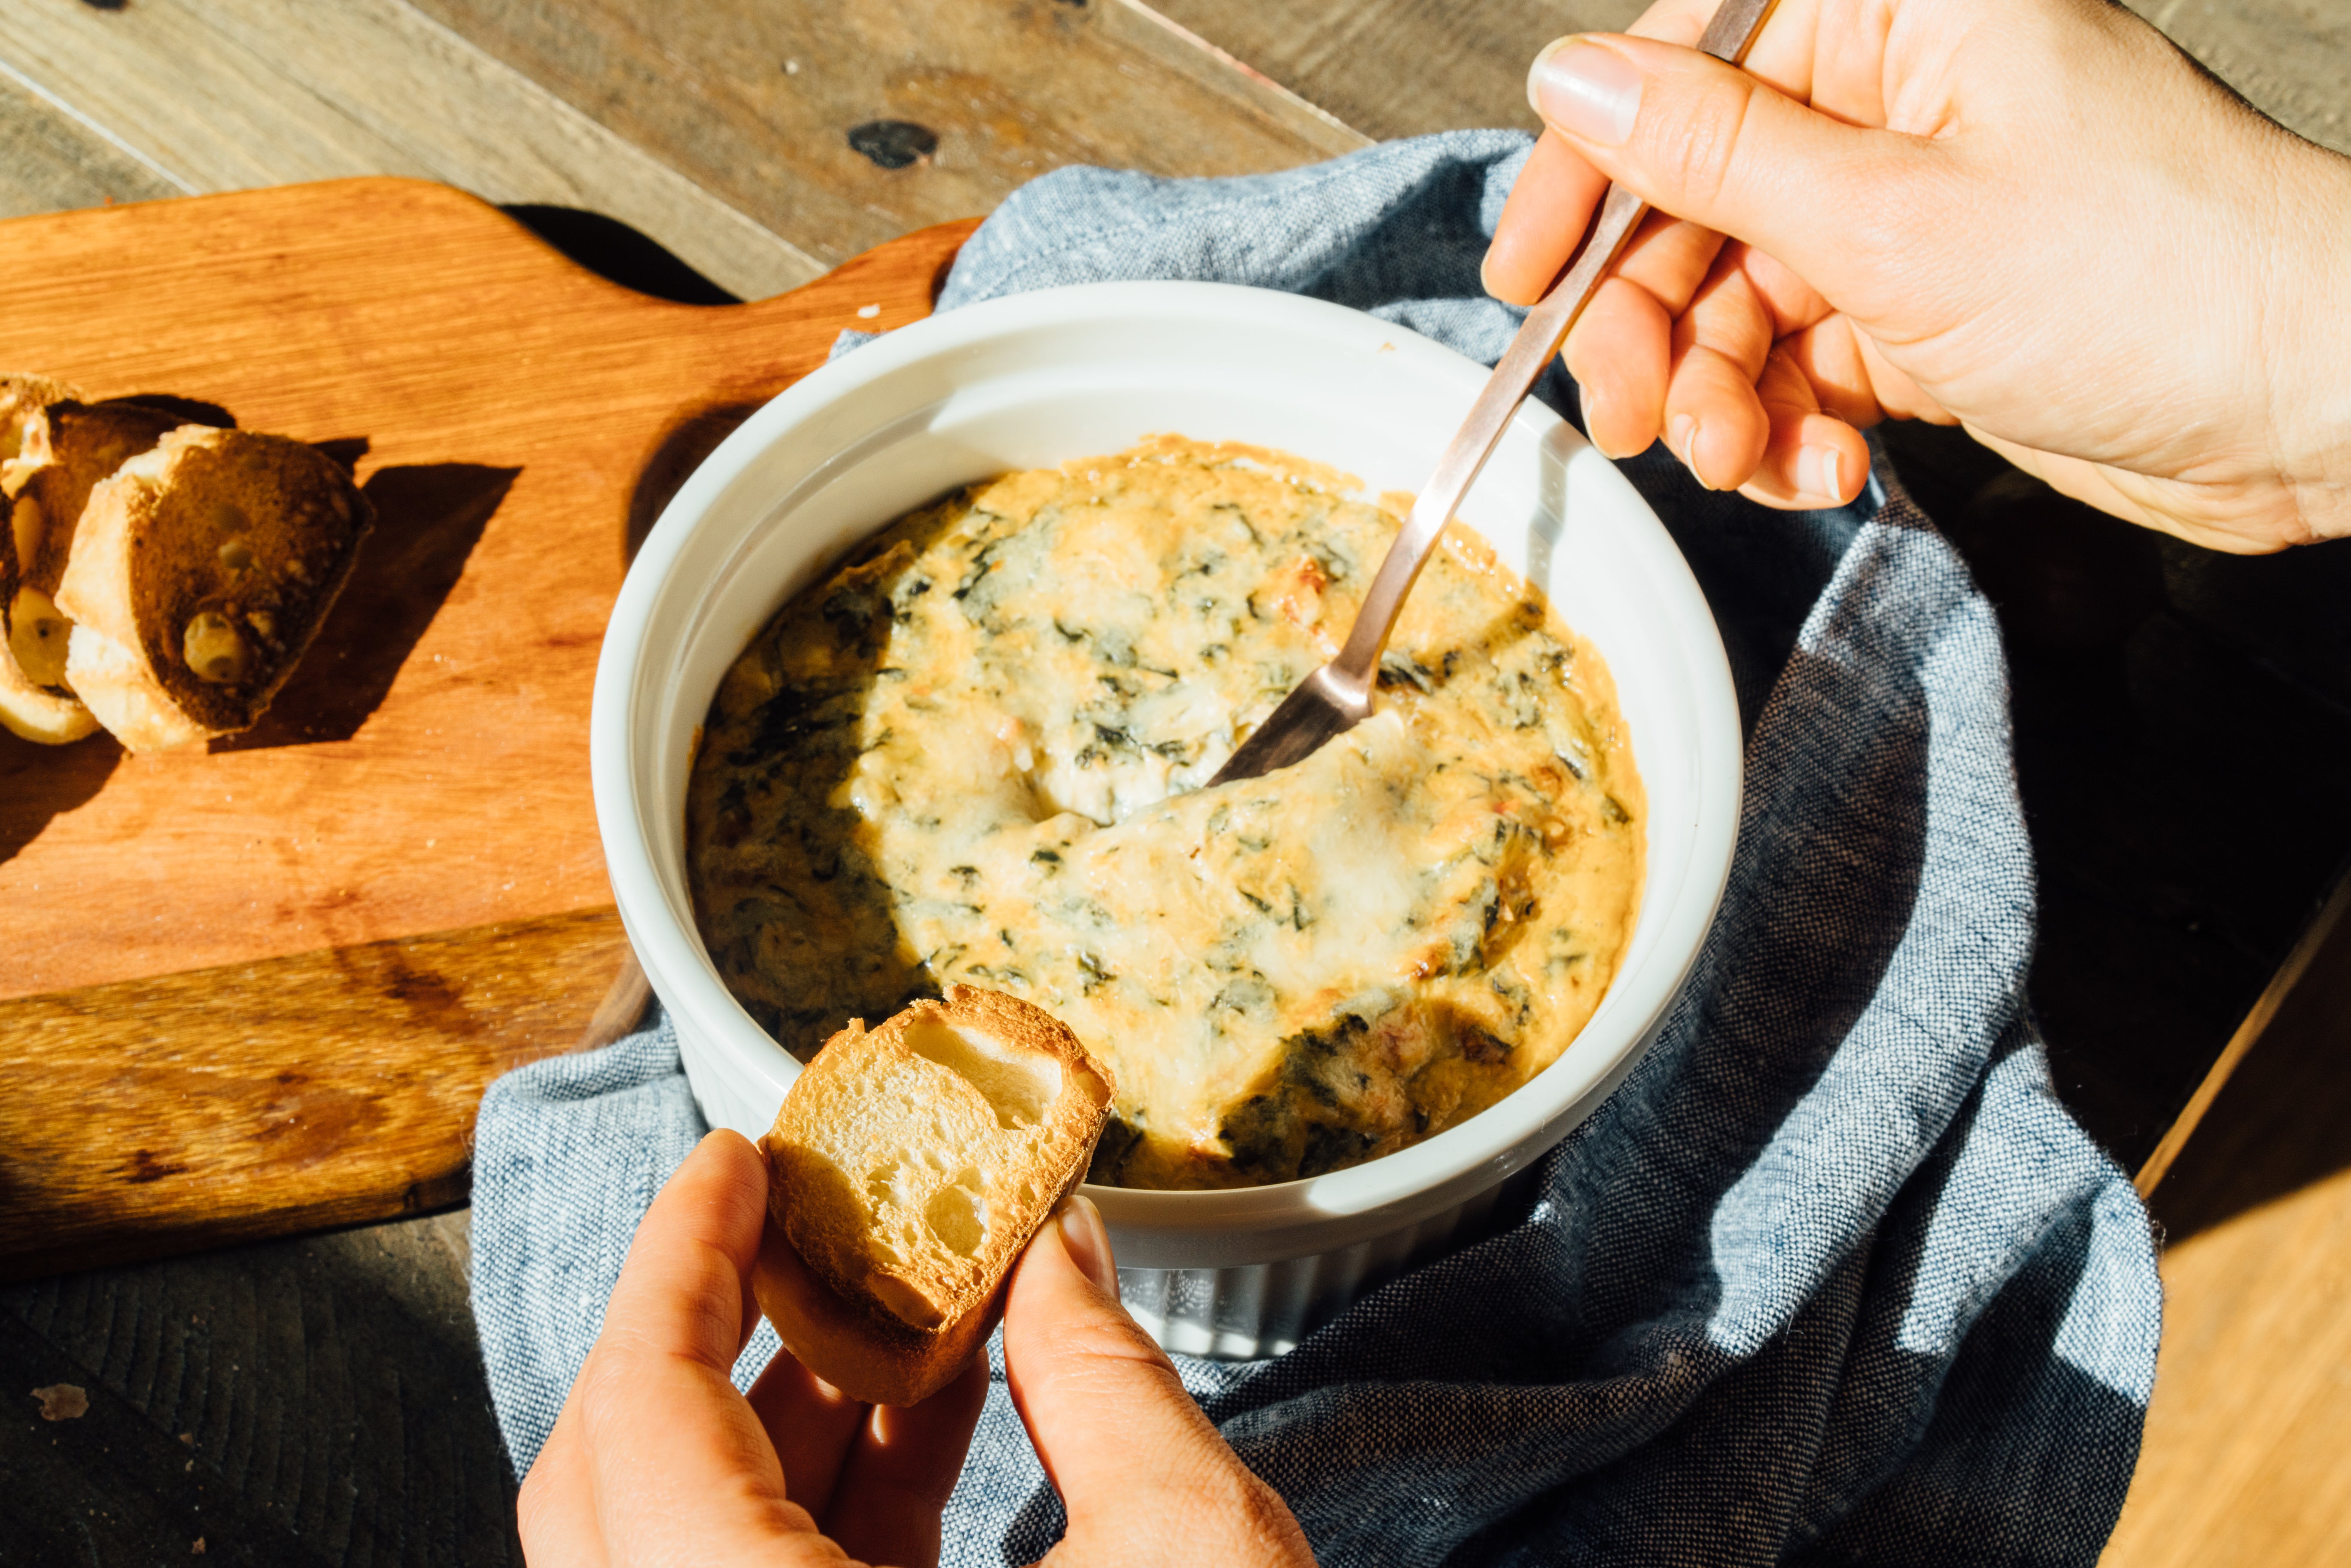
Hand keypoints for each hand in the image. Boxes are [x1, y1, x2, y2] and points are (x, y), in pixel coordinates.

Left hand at [518, 1131, 1313, 1567]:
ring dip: (785, 1417)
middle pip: (618, 1493)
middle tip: (799, 1216)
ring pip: (690, 1557)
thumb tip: (1058, 1247)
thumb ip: (1103, 1384)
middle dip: (712, 1333)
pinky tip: (933, 1411)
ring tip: (898, 1300)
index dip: (676, 1267)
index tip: (731, 1158)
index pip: (635, 1428)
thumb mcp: (1196, 1566)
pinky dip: (830, 1512)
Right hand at [1484, 0, 2350, 551]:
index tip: (1530, 274)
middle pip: (1696, 201)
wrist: (2313, 403)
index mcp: (1898, 14)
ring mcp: (1909, 208)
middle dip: (1656, 326)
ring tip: (1749, 462)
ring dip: (1721, 397)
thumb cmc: (2158, 277)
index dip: (1592, 173)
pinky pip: (1800, 361)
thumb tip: (1573, 80)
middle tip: (1641, 421)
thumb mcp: (1892, 218)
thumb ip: (1715, 154)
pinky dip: (1788, 426)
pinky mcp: (1924, 308)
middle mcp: (1897, 98)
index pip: (1685, 66)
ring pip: (1738, 298)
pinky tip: (1820, 469)